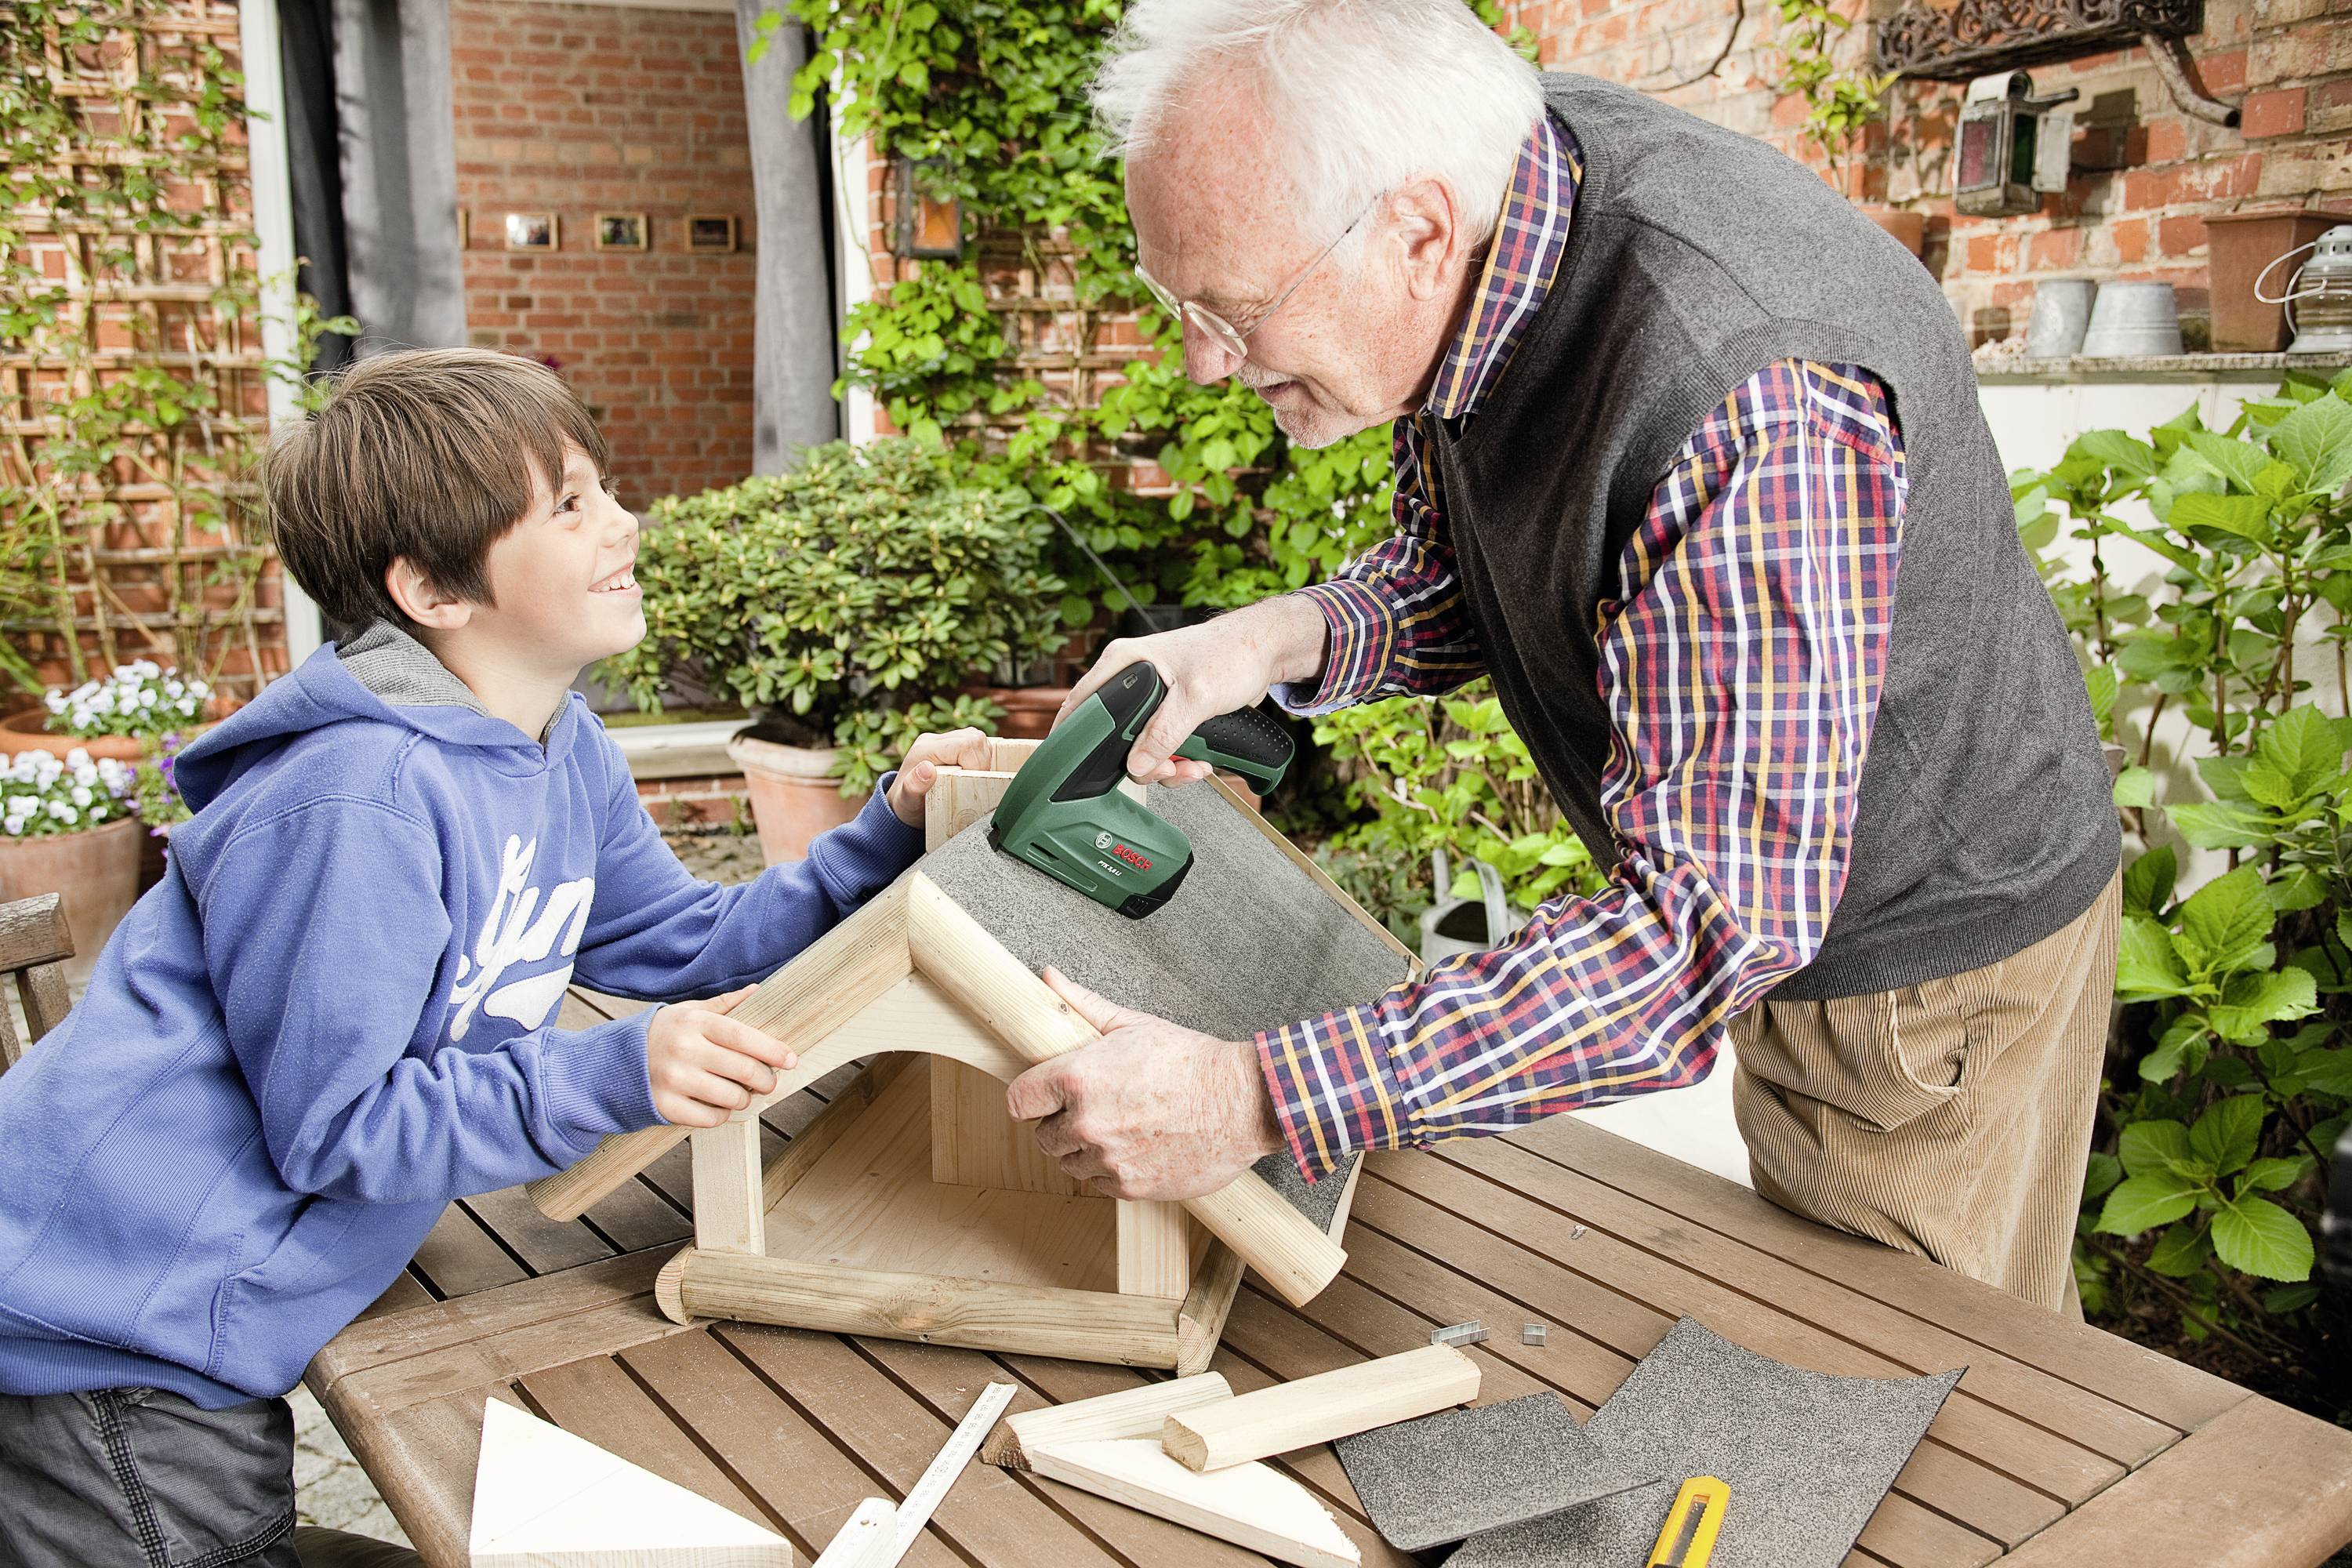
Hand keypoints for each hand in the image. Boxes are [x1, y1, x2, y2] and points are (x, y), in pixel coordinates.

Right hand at [645, 985, 798, 1126]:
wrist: (617, 1060)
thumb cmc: (664, 1033)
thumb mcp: (690, 1011)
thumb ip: (725, 1004)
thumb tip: (758, 991)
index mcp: (694, 1022)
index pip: (743, 1036)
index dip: (772, 1049)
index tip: (790, 1059)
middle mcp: (684, 1050)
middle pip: (743, 1070)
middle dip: (765, 1079)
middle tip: (768, 1081)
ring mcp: (673, 1080)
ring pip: (731, 1098)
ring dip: (744, 1098)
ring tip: (740, 1093)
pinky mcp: (665, 1106)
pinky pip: (710, 1118)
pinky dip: (722, 1114)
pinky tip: (717, 1104)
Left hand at [885, 726, 995, 826]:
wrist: (902, 805)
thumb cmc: (907, 806)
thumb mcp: (908, 802)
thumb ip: (914, 786)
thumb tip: (926, 768)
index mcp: (925, 748)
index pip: (966, 744)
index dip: (977, 764)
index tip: (973, 783)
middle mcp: (934, 740)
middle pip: (975, 738)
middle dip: (982, 762)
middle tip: (975, 782)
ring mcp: (943, 740)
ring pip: (977, 739)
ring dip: (983, 759)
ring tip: (973, 778)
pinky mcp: (951, 744)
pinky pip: (976, 743)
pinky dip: (981, 757)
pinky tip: (974, 772)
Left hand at [1003, 967, 1283, 1199]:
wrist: (1241, 1102)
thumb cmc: (1190, 1061)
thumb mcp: (1132, 1024)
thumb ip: (1082, 1006)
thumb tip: (1047, 978)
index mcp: (1079, 1078)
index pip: (1018, 1102)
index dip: (1031, 1098)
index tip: (1044, 1097)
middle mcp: (1087, 1123)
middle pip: (1042, 1138)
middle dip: (1061, 1124)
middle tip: (1095, 1108)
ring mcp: (1108, 1159)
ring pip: (1070, 1164)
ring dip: (1084, 1150)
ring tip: (1119, 1127)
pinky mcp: (1129, 1187)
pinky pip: (1099, 1183)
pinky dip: (1111, 1170)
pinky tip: (1136, 1147)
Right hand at [1053, 596, 1327, 785]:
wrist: (1265, 652)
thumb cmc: (1232, 654)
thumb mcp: (1196, 696)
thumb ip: (1164, 732)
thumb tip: (1136, 764)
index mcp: (1125, 663)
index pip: (1083, 702)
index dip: (1076, 736)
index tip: (1082, 766)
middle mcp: (1131, 680)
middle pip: (1114, 736)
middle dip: (1142, 761)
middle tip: (1167, 768)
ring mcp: (1151, 700)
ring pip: (1140, 748)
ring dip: (1166, 766)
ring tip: (1193, 766)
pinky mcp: (1169, 714)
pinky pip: (1161, 747)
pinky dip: (1177, 761)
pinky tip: (1198, 761)